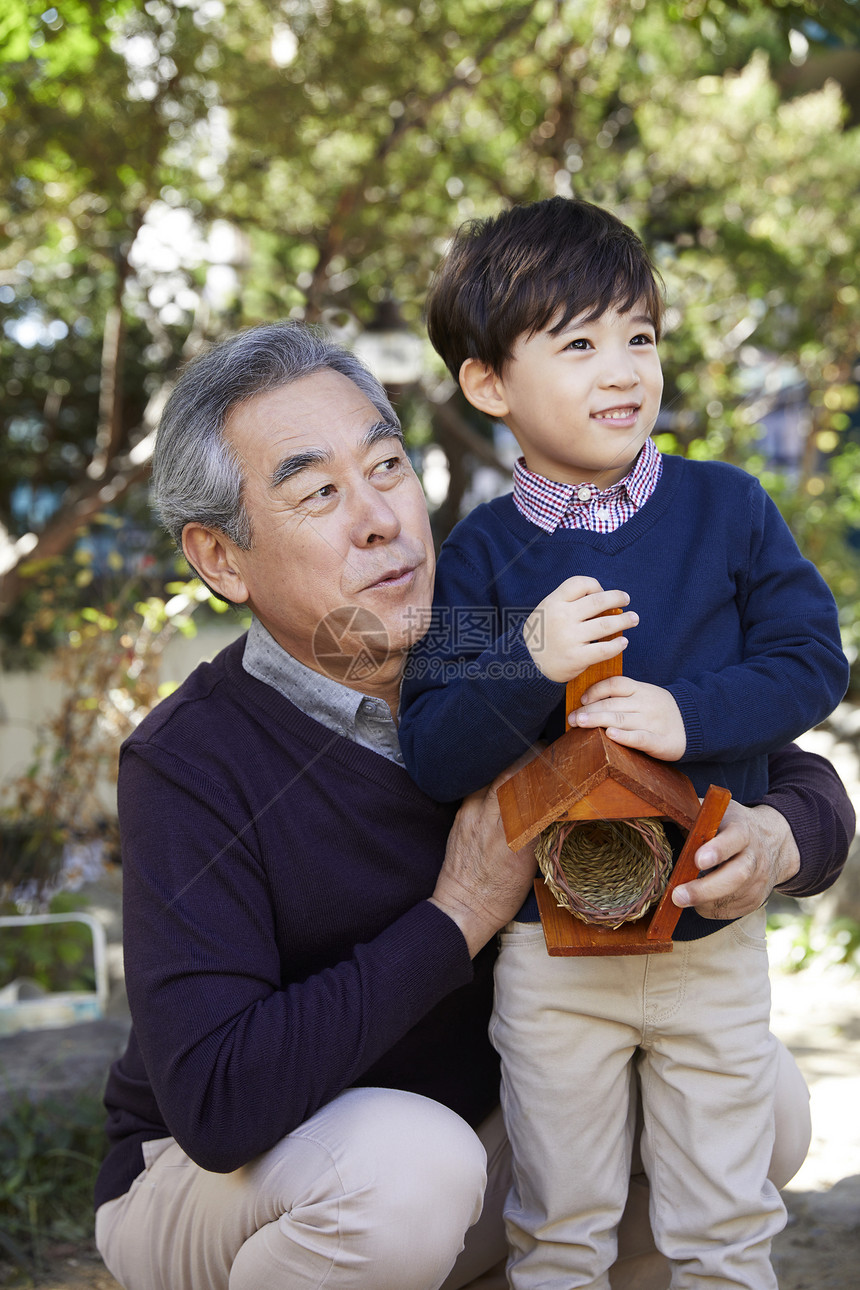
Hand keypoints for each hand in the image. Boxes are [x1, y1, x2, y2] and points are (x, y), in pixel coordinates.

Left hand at [429, 757, 537, 956]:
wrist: (463, 907)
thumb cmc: (501, 894)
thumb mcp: (531, 864)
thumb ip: (538, 830)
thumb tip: (552, 804)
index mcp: (515, 835)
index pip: (535, 790)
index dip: (549, 771)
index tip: (560, 761)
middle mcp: (491, 819)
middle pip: (512, 774)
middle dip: (529, 758)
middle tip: (544, 750)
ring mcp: (471, 814)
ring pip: (493, 776)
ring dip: (510, 763)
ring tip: (525, 757)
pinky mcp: (460, 815)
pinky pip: (478, 786)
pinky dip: (492, 777)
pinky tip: (501, 775)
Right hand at [524, 577, 637, 682]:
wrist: (526, 664)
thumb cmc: (542, 635)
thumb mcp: (546, 611)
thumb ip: (567, 602)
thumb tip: (602, 597)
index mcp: (553, 602)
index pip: (580, 583)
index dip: (596, 585)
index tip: (602, 593)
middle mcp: (562, 617)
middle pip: (598, 601)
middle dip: (617, 598)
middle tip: (627, 600)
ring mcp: (569, 638)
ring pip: (606, 624)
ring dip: (624, 620)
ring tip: (633, 619)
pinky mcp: (576, 658)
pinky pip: (604, 649)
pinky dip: (617, 645)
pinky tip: (623, 642)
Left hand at [571, 676, 685, 760]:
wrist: (696, 723)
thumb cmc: (661, 711)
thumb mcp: (645, 696)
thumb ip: (622, 697)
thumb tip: (589, 702)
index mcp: (641, 690)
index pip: (615, 684)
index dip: (596, 690)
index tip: (582, 700)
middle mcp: (645, 704)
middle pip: (612, 704)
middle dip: (589, 711)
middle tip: (571, 718)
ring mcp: (652, 722)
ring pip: (621, 719)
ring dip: (598, 721)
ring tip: (580, 723)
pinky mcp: (659, 741)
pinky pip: (640, 737)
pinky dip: (625, 736)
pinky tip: (611, 735)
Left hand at [672, 799, 800, 919]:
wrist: (772, 842)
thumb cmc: (731, 825)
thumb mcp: (716, 811)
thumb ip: (690, 812)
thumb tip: (655, 810)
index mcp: (742, 830)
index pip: (734, 839)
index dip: (718, 850)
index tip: (698, 860)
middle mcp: (754, 856)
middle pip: (737, 875)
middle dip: (706, 889)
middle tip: (678, 896)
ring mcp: (758, 880)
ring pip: (733, 897)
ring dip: (703, 902)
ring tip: (681, 900)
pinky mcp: (755, 899)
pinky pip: (731, 910)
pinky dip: (710, 909)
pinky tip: (698, 902)